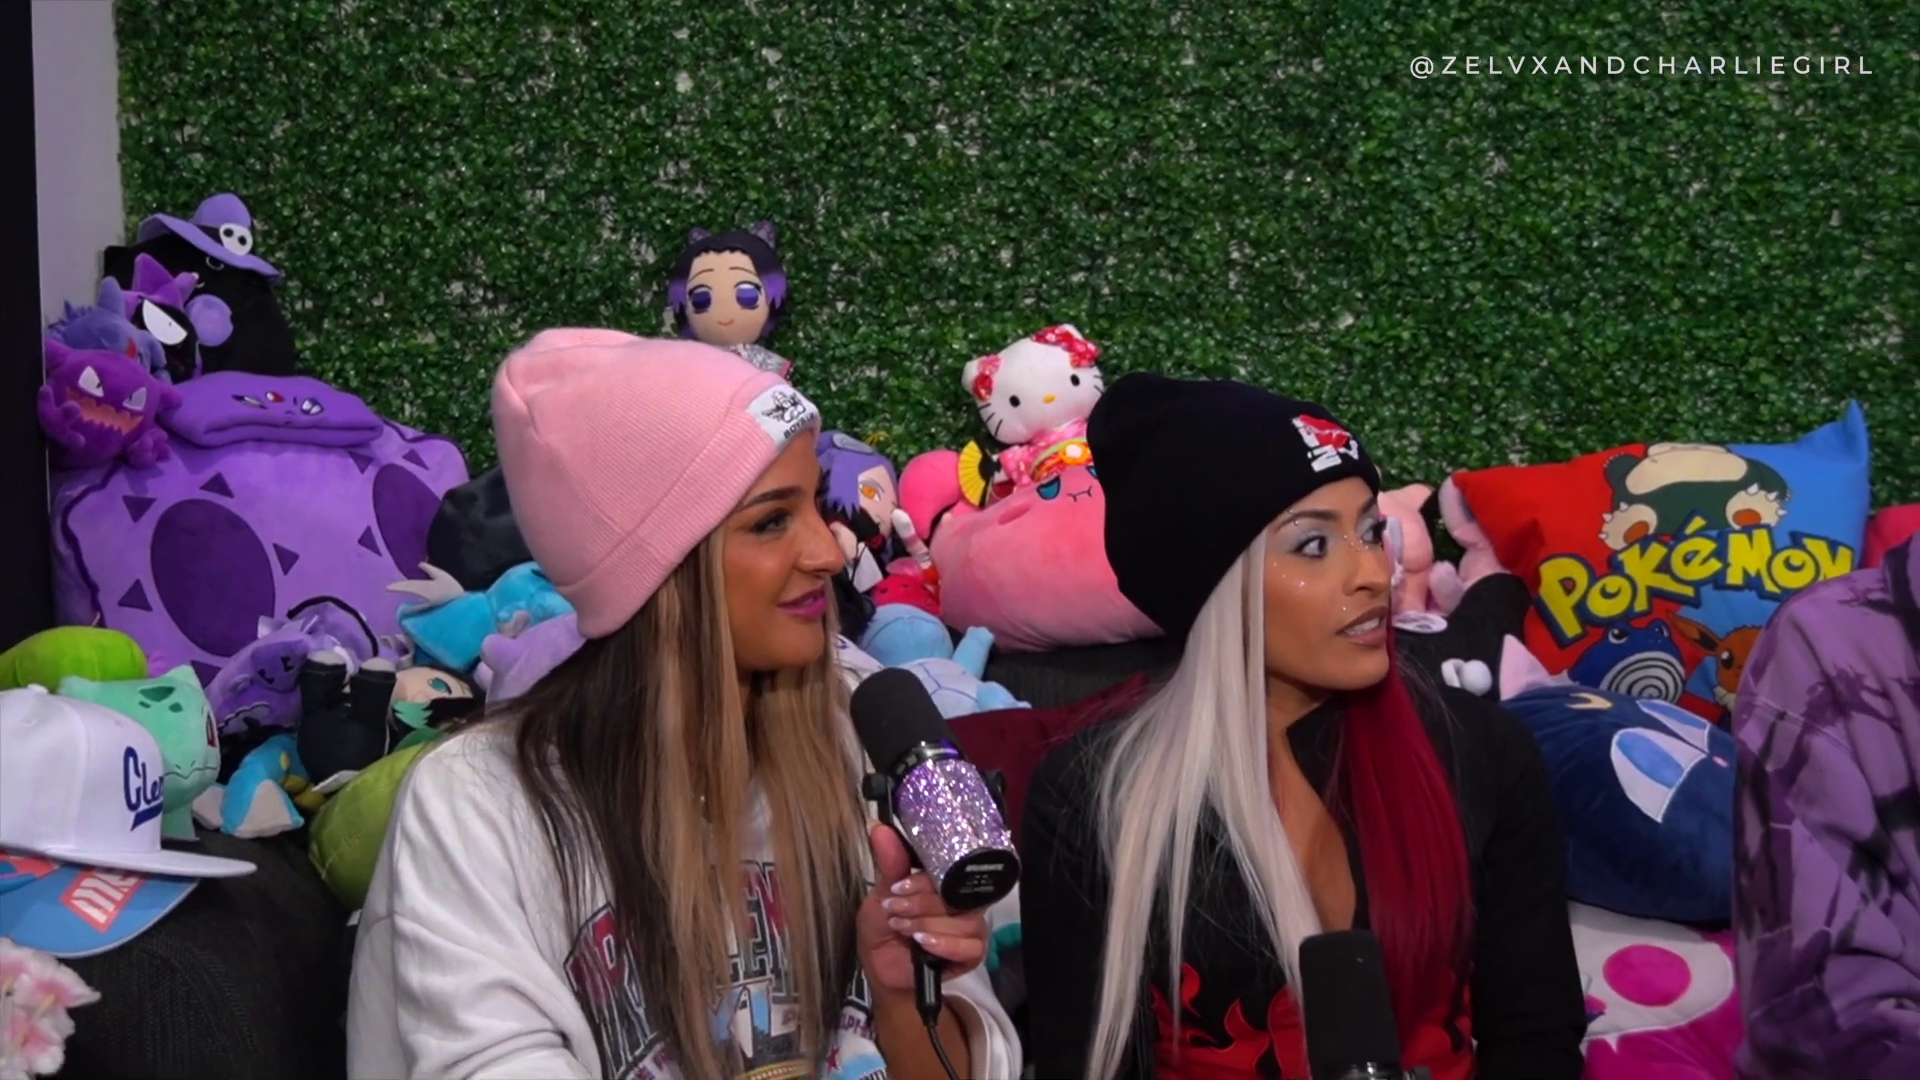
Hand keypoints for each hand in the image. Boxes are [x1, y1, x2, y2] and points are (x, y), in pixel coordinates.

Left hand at [856, 823, 987, 997]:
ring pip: (964, 919)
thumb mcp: (880, 896)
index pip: (948, 868)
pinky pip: (970, 945)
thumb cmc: (884, 931)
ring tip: (903, 929)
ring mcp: (970, 925)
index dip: (923, 879)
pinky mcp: (974, 951)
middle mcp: (961, 899)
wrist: (884, 973)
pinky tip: (924, 943)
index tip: (897, 888)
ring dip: (928, 923)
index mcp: (942, 880)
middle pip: (957, 894)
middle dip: (921, 902)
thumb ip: (889, 865)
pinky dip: (945, 943)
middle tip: (894, 910)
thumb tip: (879, 828)